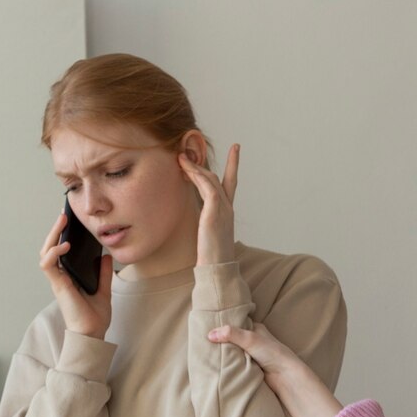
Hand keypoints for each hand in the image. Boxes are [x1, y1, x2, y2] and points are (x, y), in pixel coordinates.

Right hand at [40, 212, 113, 339]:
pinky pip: (49, 265)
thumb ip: (104, 273)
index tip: (68, 221)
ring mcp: (58, 281)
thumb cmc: (95, 317)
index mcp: (69, 276)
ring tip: (61, 223)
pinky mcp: (58, 285)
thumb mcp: (104, 290)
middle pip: (50, 248)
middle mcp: (61, 277)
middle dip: (55, 230)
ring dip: (52, 236)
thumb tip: (107, 256)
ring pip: (46, 253)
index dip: (61, 236)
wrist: (93, 334)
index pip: (60, 251)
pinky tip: (64, 245)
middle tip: (63, 215)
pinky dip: (54, 253)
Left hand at [179, 144, 238, 266]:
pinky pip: (208, 188)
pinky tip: (186, 170)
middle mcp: (228, 208)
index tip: (236, 148)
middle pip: (218, 177)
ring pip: (211, 179)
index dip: (233, 165)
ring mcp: (223, 210)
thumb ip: (205, 219)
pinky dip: (197, 176)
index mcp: (228, 212)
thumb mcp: (208, 233)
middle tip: (184, 153)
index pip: (232, 183)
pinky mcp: (215, 214)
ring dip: (195, 167)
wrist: (217, 268)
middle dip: (202, 164)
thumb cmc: (211, 256)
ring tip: (180, 159)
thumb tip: (197, 215)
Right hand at [209, 322, 342, 416]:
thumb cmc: (273, 354)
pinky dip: (228, 364)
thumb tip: (210, 334)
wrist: (285, 377)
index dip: (223, 325)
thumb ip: (231, 334)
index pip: (235, 323)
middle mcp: (254, 341)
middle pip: (232, 339)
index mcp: (255, 329)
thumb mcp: (250, 339)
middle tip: (203, 342)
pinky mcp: (250, 368)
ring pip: (233, 352)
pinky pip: (235, 364)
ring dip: (224, 354)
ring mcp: (252, 355)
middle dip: (221, 341)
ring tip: (207, 353)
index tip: (207, 325)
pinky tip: (218, 365)